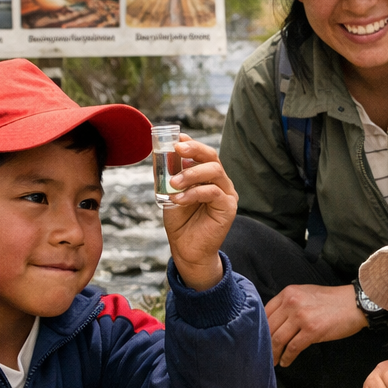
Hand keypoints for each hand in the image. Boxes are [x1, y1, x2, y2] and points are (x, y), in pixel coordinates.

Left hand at [162, 135, 237, 290]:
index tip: (176, 138)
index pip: (203, 154)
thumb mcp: (170, 194)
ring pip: (214, 172)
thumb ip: (169, 176)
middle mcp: (221, 182)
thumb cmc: (180, 222)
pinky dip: (194, 193)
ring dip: (191, 174)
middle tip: (177, 149)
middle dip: (194, 149)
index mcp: (208, 176)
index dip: (192, 144)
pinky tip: (179, 199)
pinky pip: (213, 193)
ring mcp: (227, 194)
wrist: (187, 249)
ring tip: (173, 183)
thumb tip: (159, 156)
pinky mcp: (228, 208)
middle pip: (212, 158)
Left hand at [265, 284, 368, 366]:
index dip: (260, 329)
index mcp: (288, 293)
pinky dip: (287, 357)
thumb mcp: (306, 294)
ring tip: (273, 361)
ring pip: (278, 339)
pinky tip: (286, 362)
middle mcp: (292, 303)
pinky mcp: (312, 331)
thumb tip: (274, 323)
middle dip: (265, 344)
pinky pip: (293, 348)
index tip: (259, 339)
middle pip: (269, 328)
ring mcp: (301, 317)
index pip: (265, 312)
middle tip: (263, 354)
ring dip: (274, 353)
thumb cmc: (331, 300)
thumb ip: (289, 304)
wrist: (355, 303)